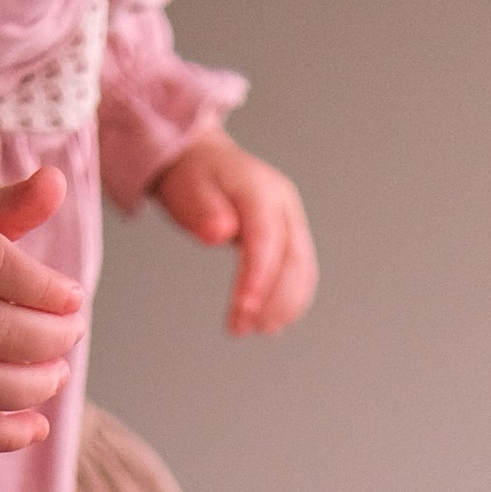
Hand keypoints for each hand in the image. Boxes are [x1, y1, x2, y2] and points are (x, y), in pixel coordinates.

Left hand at [152, 131, 316, 336]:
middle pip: (292, 258)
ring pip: (303, 269)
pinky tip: (274, 321)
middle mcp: (284, 204)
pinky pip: (301, 271)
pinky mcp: (292, 236)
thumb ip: (204, 211)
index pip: (266, 240)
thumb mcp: (187, 188)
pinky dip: (291, 299)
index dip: (257, 278)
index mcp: (260, 189)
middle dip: (272, 299)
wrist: (204, 160)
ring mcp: (292, 220)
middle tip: (242, 329)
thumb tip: (220, 232)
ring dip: (285, 305)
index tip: (242, 310)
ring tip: (259, 330)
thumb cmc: (193, 176)